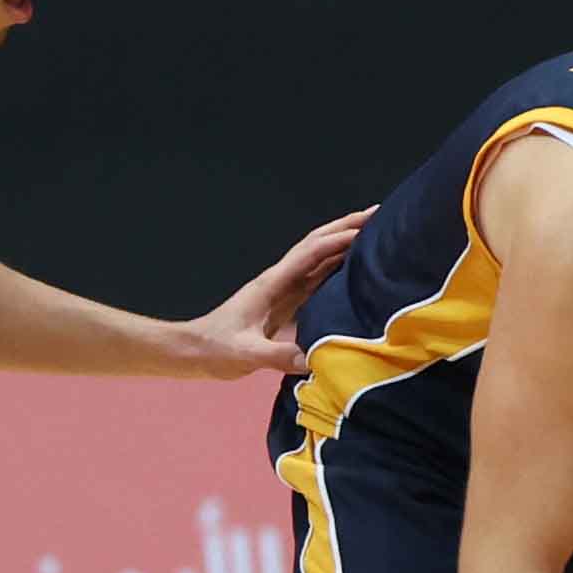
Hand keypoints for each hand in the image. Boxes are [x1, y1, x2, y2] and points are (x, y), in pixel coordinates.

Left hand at [181, 207, 374, 378]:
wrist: (195, 352)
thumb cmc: (216, 350)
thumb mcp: (246, 354)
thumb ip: (278, 356)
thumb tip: (313, 358)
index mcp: (272, 285)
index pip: (309, 254)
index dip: (337, 240)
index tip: (366, 230)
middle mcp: (280, 281)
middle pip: (316, 245)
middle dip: (345, 227)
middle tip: (377, 214)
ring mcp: (283, 291)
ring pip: (319, 258)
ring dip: (344, 243)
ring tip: (373, 232)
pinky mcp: (285, 304)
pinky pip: (316, 278)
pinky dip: (337, 265)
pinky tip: (353, 266)